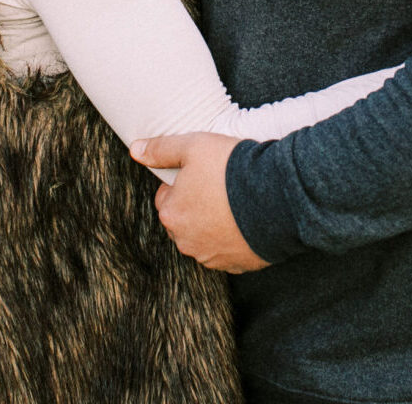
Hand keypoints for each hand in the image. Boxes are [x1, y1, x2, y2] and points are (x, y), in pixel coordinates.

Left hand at [130, 132, 269, 273]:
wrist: (277, 197)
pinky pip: (229, 251)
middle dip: (197, 205)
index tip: (203, 173)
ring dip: (215, 224)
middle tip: (220, 185)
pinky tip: (247, 219)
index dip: (183, 183)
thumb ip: (161, 149)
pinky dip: (234, 238)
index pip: (167, 198)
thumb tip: (135, 149)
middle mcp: (186, 241)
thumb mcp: (193, 146)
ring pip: (205, 237)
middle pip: (185, 220)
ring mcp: (212, 257)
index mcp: (171, 214)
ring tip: (236, 201)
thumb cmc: (231, 169)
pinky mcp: (237, 265)